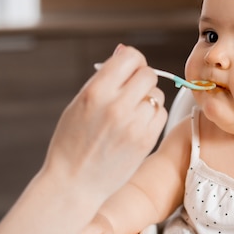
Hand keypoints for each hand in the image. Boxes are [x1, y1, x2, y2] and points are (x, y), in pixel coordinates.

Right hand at [42, 44, 166, 199]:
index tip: (128, 69)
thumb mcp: (79, 103)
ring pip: (157, 95)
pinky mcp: (146, 140)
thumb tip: (125, 51)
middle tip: (130, 91)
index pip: (130, 57)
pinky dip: (152, 116)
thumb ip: (104, 78)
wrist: (74, 182)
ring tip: (129, 112)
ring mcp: (134, 124)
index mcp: (96, 92)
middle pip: (148, 74)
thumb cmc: (73, 141)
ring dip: (147, 99)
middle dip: (141, 79)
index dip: (132, 60)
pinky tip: (136, 125)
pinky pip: (160, 114)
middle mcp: (117, 106)